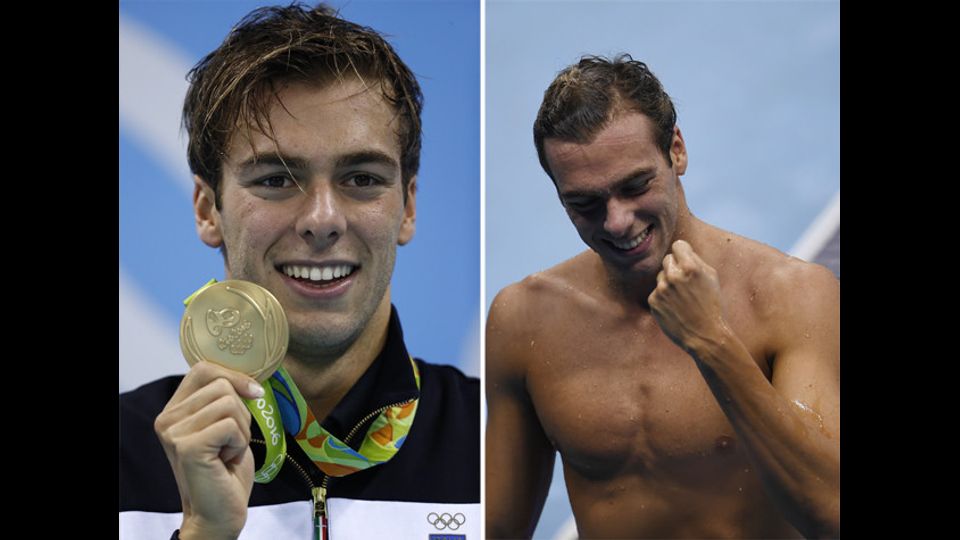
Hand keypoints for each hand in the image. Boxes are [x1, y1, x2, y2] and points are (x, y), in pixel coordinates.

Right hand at [154, 362, 264, 539]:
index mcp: (173, 409)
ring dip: (242, 430)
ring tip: (227, 452)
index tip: (254, 393)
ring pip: (229, 403)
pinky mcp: (188, 446)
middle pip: (222, 385)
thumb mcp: (226, 424)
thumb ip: (226, 398)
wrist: (219, 512)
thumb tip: (251, 374)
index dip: (234, 376)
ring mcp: (174, 432)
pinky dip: (240, 443)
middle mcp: (167, 419)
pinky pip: (231, 425)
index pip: (203, 369)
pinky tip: (226, 461)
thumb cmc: (226, 470)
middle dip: (241, 413)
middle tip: (231, 442)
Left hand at [648, 240, 727, 354]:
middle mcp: (673, 276)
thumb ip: (695, 260)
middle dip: (676, 268)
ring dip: (669, 283)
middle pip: (667, 260)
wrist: (705, 336)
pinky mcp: (653, 302)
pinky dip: (664, 298)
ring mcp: (661, 289)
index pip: (678, 245)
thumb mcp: (712, 278)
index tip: (686, 259)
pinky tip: (675, 308)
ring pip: (661, 276)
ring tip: (683, 299)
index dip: (684, 252)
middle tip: (687, 284)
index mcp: (690, 267)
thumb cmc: (712, 305)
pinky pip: (657, 292)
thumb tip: (680, 249)